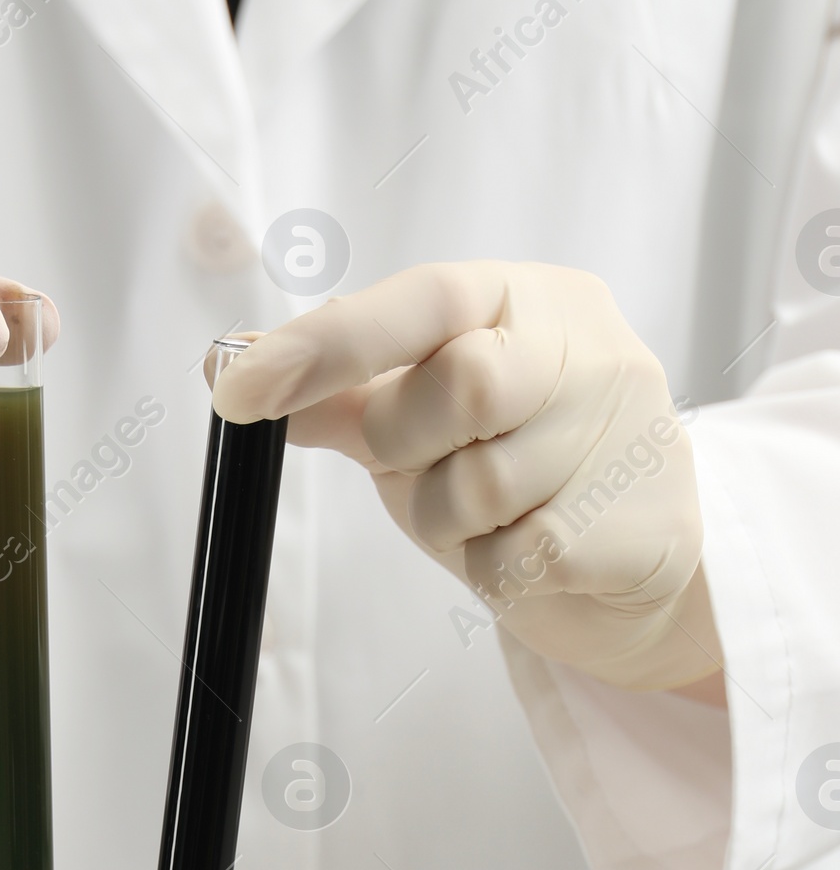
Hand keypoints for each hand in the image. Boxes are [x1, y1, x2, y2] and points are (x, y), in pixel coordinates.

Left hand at [213, 262, 720, 691]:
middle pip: (464, 386)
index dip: (329, 343)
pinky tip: (529, 555)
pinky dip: (494, 571)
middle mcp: (589, 349)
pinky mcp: (640, 526)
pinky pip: (515, 560)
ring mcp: (626, 433)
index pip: (427, 298)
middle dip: (408, 445)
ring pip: (480, 488)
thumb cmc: (517, 475)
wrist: (633, 565)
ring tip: (488, 518)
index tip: (237, 387)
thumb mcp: (422, 425)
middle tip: (421, 465)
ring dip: (447, 522)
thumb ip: (342, 396)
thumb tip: (230, 367)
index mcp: (528, 300)